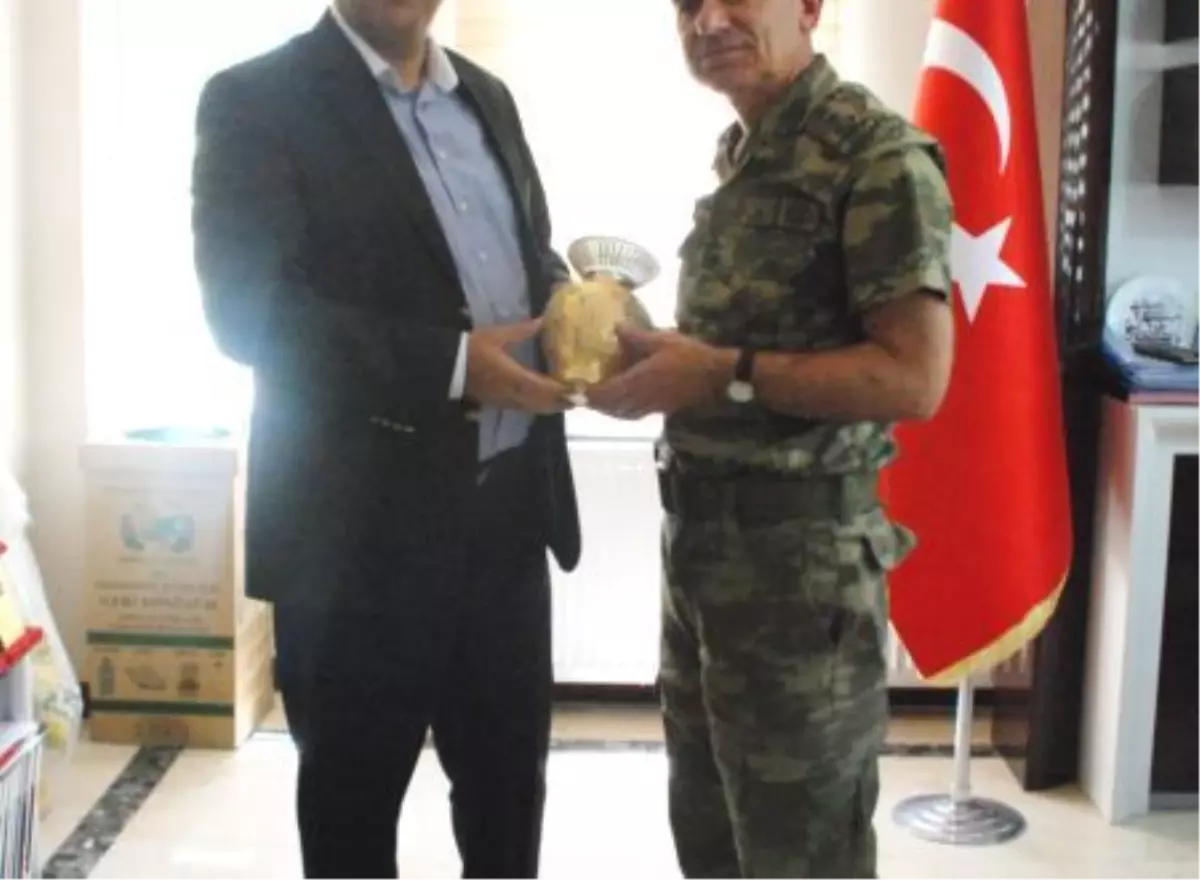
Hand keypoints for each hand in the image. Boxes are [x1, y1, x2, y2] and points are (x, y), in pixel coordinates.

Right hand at [465, 319, 572, 413]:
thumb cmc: (472, 349)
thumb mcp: (497, 336)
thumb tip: (542, 320)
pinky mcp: (499, 404)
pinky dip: (538, 407)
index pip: (545, 388)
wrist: (448, 367)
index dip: (562, 391)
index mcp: (515, 377)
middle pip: (543, 403)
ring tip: (566, 401)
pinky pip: (524, 409)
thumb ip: (521, 331)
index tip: (578, 389)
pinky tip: (544, 402)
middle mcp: (513, 394)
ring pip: (534, 409)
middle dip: (561, 402)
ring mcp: (506, 401)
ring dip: (551, 407)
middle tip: (578, 398)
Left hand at [587, 325, 732, 418]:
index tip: (576, 391)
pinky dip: (624, 411)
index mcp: (638, 381)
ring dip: (609, 410)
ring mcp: (652, 406)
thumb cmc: (689, 356)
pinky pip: (635, 413)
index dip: (590, 394)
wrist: (715, 376)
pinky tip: (625, 403)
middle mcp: (641, 398)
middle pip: (611, 408)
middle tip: (584, 397)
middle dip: (596, 405)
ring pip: (623, 414)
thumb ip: (636, 337)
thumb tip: (615, 328)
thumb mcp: (661, 340)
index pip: (606, 393)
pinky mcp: (662, 409)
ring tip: (600, 401)